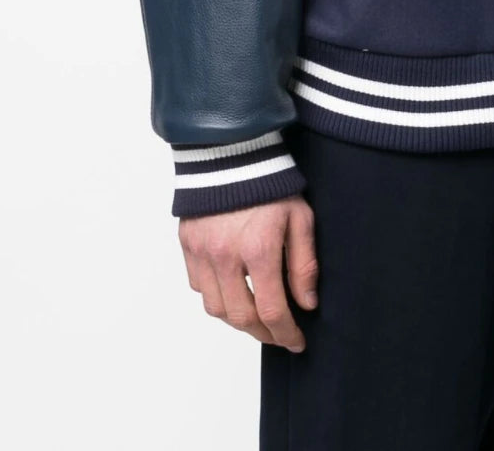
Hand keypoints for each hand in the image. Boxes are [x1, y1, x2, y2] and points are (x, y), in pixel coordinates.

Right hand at [178, 194, 318, 349]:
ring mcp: (202, 251)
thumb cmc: (271, 183)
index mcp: (258, 250)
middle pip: (240, 317)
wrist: (233, 151)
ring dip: (237, 319)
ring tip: (257, 317)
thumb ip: (304, 264)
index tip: (297, 342)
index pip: (271, 311)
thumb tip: (306, 304)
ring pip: (215, 308)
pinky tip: (232, 291)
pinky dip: (215, 296)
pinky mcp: (187, 244)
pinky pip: (198, 285)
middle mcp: (225, 256)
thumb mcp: (300, 218)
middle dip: (263, 334)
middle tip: (279, 335)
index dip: (286, 334)